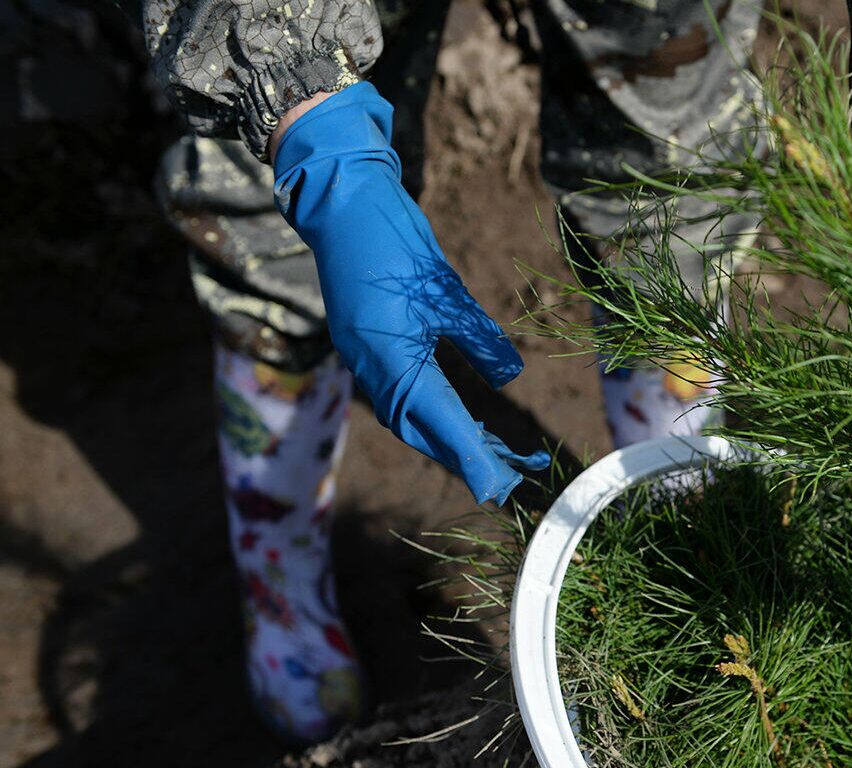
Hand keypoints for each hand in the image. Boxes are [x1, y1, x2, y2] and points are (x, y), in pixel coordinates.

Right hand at [272, 82, 547, 504]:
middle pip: (419, 430)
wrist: (342, 200)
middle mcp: (370, 365)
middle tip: (510, 477)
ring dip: (445, 439)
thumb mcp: (446, 289)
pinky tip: (451, 420)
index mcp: (391, 355)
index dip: (471, 455)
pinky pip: (394, 395)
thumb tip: (508, 376)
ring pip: (404, 417)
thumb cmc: (395, 238)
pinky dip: (425, 415)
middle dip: (464, 456)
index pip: (438, 419)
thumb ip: (477, 337)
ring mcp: (360, 357)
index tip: (501, 484)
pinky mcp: (360, 345)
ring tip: (491, 454)